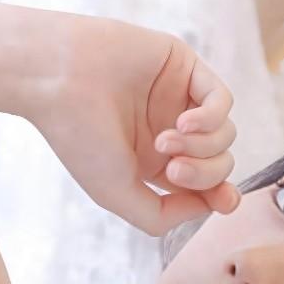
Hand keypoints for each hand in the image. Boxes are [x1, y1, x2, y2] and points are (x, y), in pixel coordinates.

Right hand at [25, 18, 240, 235]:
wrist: (58, 80)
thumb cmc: (80, 136)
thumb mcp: (116, 193)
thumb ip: (159, 215)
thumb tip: (205, 206)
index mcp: (150, 163)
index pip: (201, 186)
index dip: (218, 196)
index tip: (223, 202)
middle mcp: (167, 132)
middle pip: (217, 163)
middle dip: (205, 174)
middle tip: (173, 169)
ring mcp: (177, 100)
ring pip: (225, 135)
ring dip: (202, 146)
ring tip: (164, 141)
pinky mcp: (184, 68)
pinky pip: (222, 100)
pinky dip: (211, 118)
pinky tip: (184, 122)